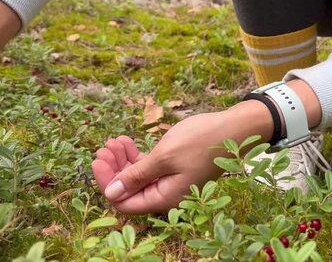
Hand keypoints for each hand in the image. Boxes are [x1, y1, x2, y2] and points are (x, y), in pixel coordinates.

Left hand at [92, 101, 273, 214]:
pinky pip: (148, 168)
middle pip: (129, 190)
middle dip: (113, 169)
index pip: (124, 201)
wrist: (233, 128)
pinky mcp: (174, 169)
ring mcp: (171, 182)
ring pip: (137, 177)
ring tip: (115, 141)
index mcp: (164, 198)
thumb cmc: (200, 141)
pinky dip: (136, 156)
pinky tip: (127, 141)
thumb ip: (136, 176)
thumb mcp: (163, 156)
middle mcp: (166, 194)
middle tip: (105, 147)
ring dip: (123, 160)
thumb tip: (111, 193)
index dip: (107, 182)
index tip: (98, 159)